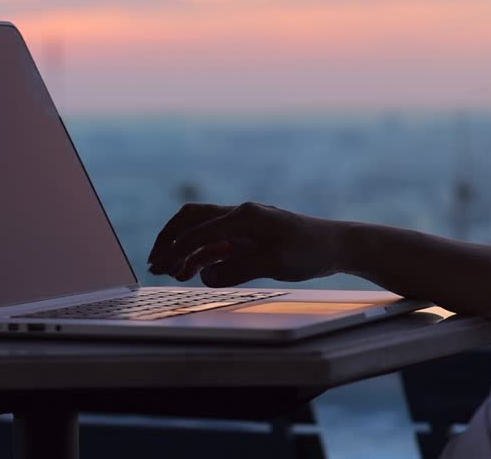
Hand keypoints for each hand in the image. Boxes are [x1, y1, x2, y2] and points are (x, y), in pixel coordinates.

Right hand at [146, 202, 344, 285]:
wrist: (336, 245)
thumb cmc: (309, 250)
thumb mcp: (276, 262)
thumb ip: (239, 269)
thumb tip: (205, 276)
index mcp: (244, 216)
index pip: (200, 229)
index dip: (178, 248)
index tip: (161, 265)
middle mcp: (239, 215)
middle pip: (192, 220)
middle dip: (170, 240)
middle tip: (154, 263)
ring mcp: (242, 225)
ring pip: (201, 230)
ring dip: (183, 248)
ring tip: (168, 271)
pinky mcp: (248, 236)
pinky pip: (216, 242)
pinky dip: (200, 254)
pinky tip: (193, 272)